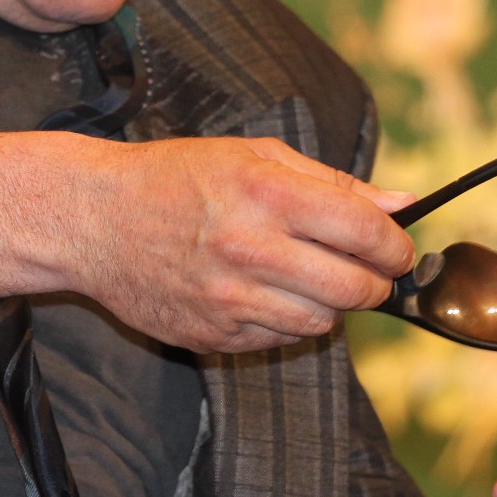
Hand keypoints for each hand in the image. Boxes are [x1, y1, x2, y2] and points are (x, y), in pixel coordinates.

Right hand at [51, 134, 415, 353]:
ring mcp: (230, 299)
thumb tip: (403, 204)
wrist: (93, 219)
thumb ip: (333, 183)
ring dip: (332, 304)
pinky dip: (288, 321)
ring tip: (310, 276)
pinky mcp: (213, 335)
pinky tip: (268, 293)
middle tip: (368, 270)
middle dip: (376, 281)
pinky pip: (279, 340)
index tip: (397, 247)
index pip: (366, 232)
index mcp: (267, 193)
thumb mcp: (254, 156)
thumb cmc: (176, 177)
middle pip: (355, 288)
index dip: (396, 244)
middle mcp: (251, 249)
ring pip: (322, 322)